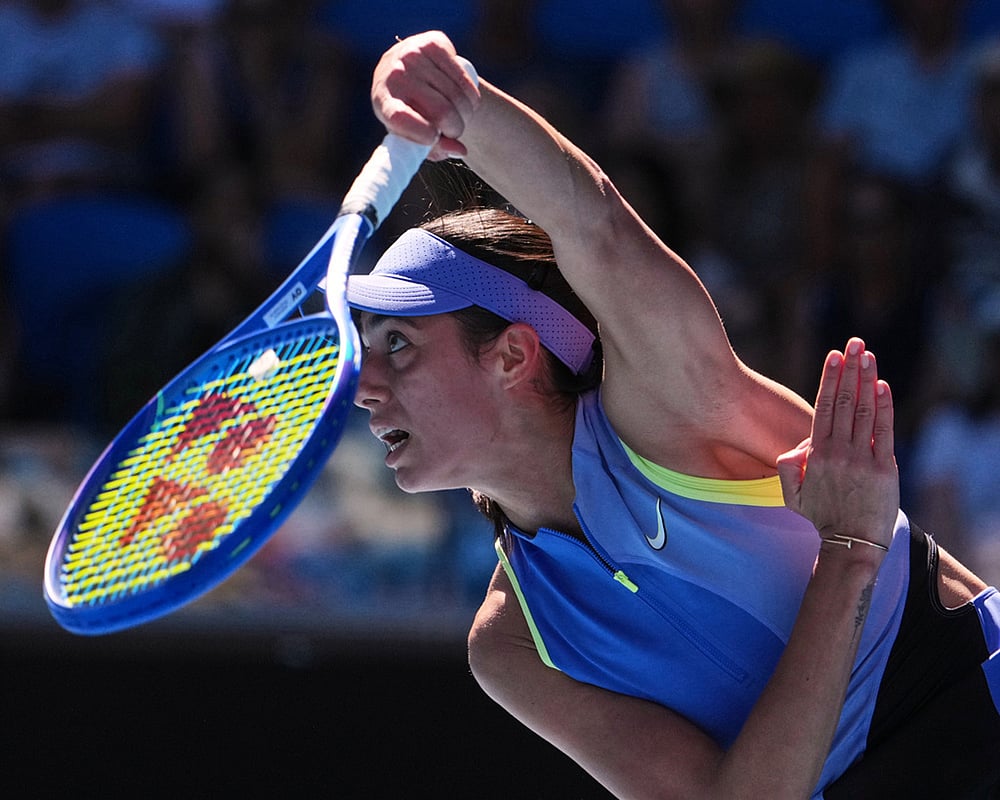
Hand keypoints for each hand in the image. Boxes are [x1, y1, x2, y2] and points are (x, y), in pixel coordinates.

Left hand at [371, 31, 480, 160]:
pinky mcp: (433, 43)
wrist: (406, 68)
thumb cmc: (411, 111)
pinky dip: (471, 95)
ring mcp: (413, 56)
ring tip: (461, 116)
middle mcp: (396, 76)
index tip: (434, 137)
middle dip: (456, 128)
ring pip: (458, 96)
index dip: (422, 133)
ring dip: (467, 113)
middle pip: (441, 111)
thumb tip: (460, 149)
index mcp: (384, 102)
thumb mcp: (415, 135)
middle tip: (454, 130)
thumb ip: (437, 148)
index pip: (400, 118)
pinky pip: (465, 78)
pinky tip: (465, 98)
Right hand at [777, 338, 898, 555]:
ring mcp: (863, 458)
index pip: (824, 407)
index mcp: (817, 455)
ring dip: (866, 379)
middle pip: (845, 401)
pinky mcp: (885, 467)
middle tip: (854, 343)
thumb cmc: (822, 517)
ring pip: (864, 410)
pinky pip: (883, 431)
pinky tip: (882, 385)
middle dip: (849, 369)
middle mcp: (839, 452)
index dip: (830, 378)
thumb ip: (788, 467)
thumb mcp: (791, 496)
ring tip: (868, 355)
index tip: (833, 355)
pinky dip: (884, 406)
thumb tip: (796, 446)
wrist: (853, 542)